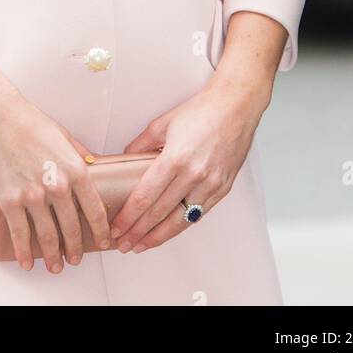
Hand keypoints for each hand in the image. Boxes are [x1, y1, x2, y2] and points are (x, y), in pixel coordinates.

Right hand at [0, 92, 111, 271]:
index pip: (94, 209)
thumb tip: (93, 166)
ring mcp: (32, 196)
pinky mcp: (9, 200)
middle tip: (75, 259)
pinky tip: (27, 261)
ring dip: (53, 256)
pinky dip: (24, 252)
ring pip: (47, 237)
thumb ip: (80, 155)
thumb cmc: (28, 121)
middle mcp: (57, 186)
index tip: (103, 241)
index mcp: (75, 169)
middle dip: (75, 249)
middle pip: (72, 228)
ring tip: (56, 266)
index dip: (100, 230)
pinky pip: (20, 234)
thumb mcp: (64, 135)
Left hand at [108, 80, 265, 252]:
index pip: (146, 196)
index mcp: (175, 158)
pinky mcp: (222, 189)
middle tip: (123, 245)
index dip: (129, 216)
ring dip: (158, 237)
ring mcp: (210, 184)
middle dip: (138, 232)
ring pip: (180, 221)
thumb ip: (141, 144)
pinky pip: (198, 214)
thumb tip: (126, 159)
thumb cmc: (200, 110)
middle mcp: (194, 175)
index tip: (117, 228)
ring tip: (141, 246)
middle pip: (160, 213)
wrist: (236, 106)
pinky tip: (167, 232)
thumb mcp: (162, 123)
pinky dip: (180, 226)